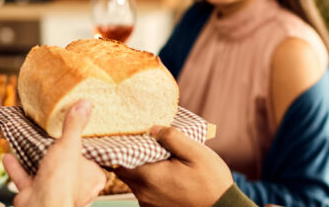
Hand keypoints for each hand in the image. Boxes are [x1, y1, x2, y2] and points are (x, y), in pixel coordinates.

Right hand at [3, 100, 105, 206]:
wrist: (40, 206)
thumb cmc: (62, 182)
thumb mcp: (70, 145)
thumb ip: (74, 126)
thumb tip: (84, 105)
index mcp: (91, 178)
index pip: (91, 159)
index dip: (84, 148)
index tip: (75, 135)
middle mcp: (75, 187)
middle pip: (67, 165)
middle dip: (57, 154)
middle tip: (51, 137)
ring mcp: (54, 192)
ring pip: (45, 172)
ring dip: (35, 159)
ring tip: (29, 144)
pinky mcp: (35, 195)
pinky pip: (25, 179)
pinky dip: (17, 168)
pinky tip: (9, 157)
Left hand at [115, 125, 232, 206]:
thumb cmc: (211, 182)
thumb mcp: (196, 153)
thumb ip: (172, 138)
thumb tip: (152, 128)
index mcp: (148, 177)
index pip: (117, 162)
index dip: (117, 147)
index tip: (123, 136)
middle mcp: (143, 194)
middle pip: (125, 171)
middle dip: (132, 156)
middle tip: (144, 142)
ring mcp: (148, 204)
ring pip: (136, 181)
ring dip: (143, 169)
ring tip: (159, 157)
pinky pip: (146, 191)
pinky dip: (151, 181)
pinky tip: (166, 173)